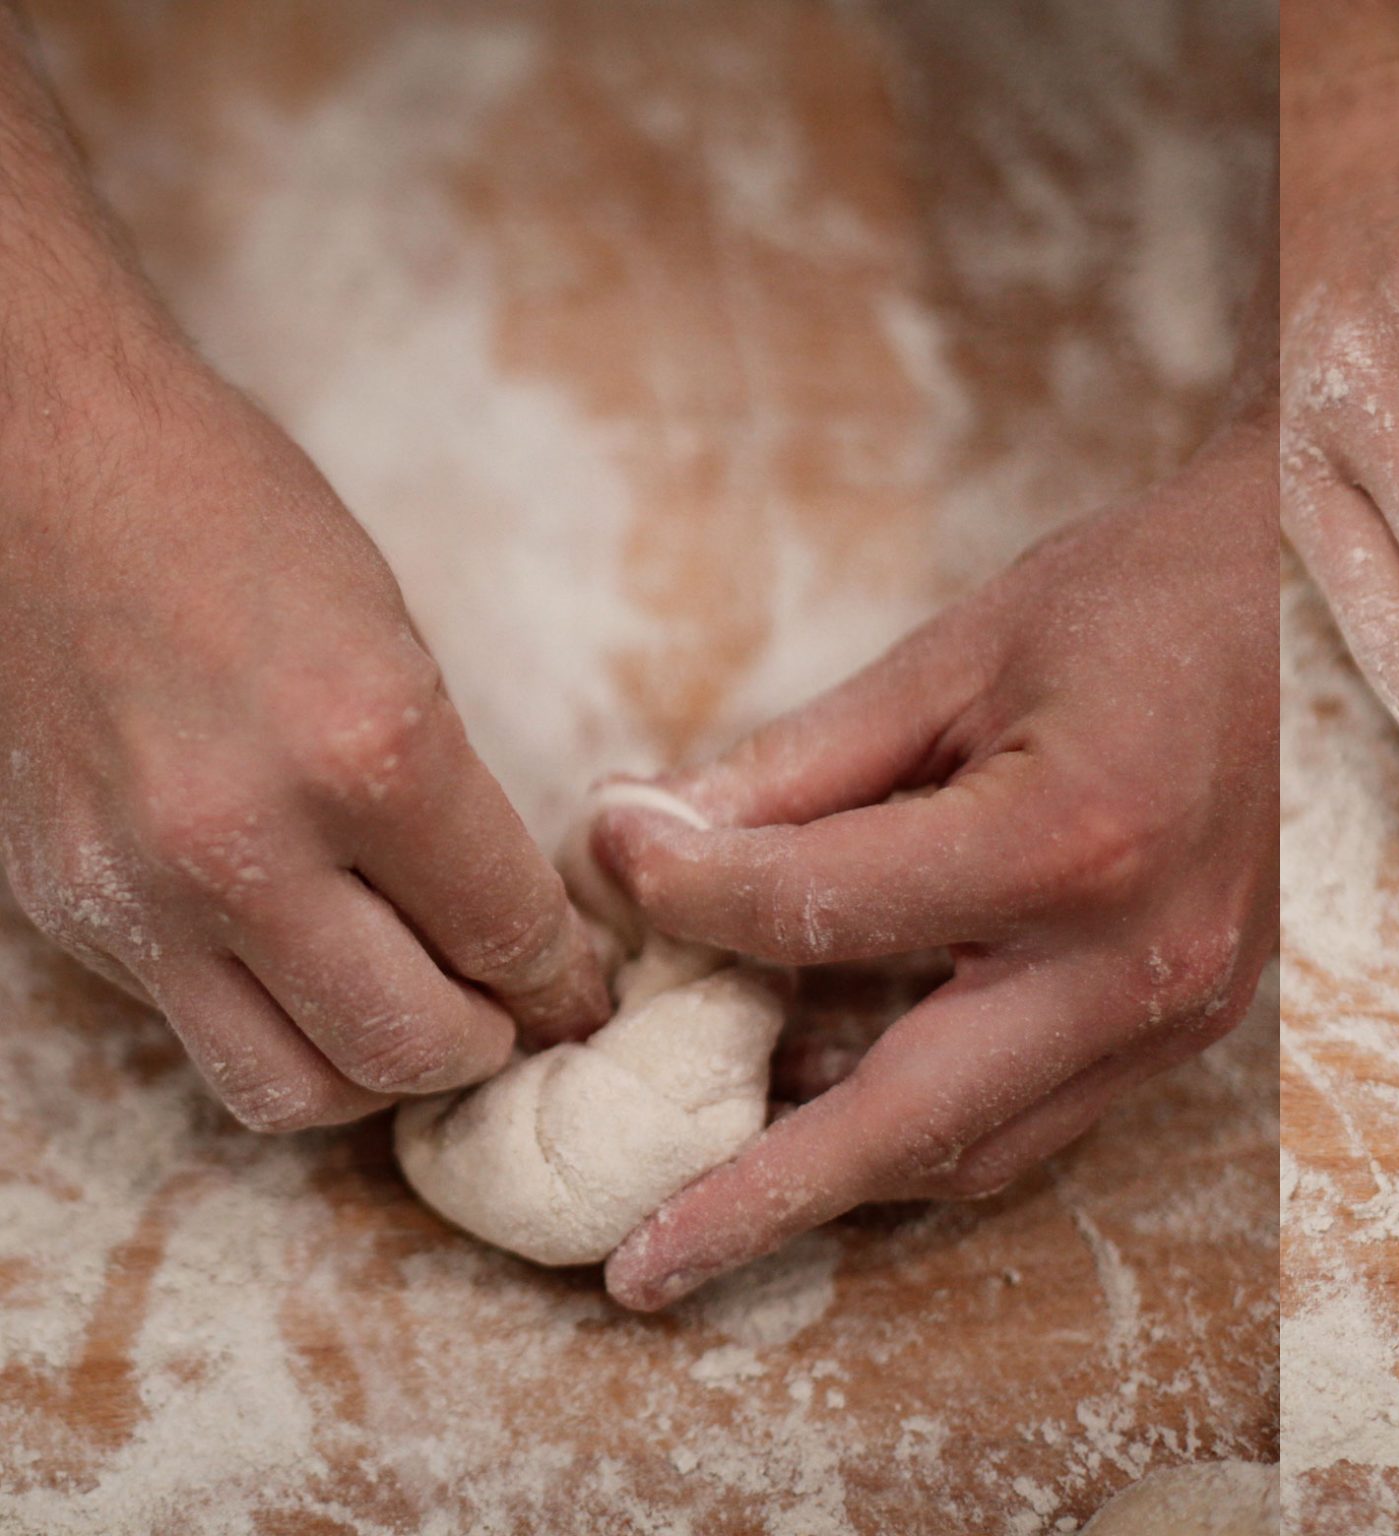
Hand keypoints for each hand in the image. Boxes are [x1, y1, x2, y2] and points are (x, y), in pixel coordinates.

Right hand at [0, 350, 609, 1131]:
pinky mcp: (67, 910)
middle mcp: (246, 843)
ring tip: (410, 1015)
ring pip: (290, 1088)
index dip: (562, 980)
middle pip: (406, 1046)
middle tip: (509, 1018)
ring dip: (373, 1073)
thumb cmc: (239, 526)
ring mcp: (141, 890)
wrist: (34, 467)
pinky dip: (274, 1031)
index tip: (581, 990)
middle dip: (484, 1047)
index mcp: (368, 754)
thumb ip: (453, 804)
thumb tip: (521, 937)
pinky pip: (195, 1034)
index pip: (506, 937)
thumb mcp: (398, 647)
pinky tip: (311, 979)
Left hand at [592, 422, 1277, 1308]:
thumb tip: (645, 836)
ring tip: (715, 1179)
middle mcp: (1134, 962)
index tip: (610, 851)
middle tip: (634, 1262)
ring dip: (842, 1174)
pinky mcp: (1193, 1023)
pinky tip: (841, 1094)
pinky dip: (930, 1125)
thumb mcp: (958, 651)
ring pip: (979, 1148)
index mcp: (1071, 843)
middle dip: (757, 1198)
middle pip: (906, 1121)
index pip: (824, 909)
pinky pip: (1040, 1114)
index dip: (688, 887)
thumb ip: (803, 765)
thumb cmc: (1146, 595)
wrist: (1318, 600)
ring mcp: (1178, 1012)